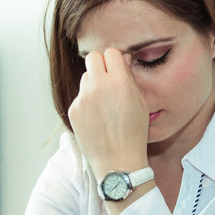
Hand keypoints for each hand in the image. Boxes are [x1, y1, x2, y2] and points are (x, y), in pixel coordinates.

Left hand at [68, 49, 148, 180]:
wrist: (118, 161)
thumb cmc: (134, 133)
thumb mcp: (141, 103)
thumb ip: (130, 78)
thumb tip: (123, 59)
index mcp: (119, 82)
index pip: (111, 53)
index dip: (115, 61)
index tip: (118, 70)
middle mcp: (99, 86)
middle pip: (93, 58)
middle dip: (100, 65)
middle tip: (108, 79)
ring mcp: (83, 98)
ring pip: (85, 77)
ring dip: (93, 84)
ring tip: (104, 104)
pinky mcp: (73, 110)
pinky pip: (80, 96)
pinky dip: (87, 102)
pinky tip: (97, 118)